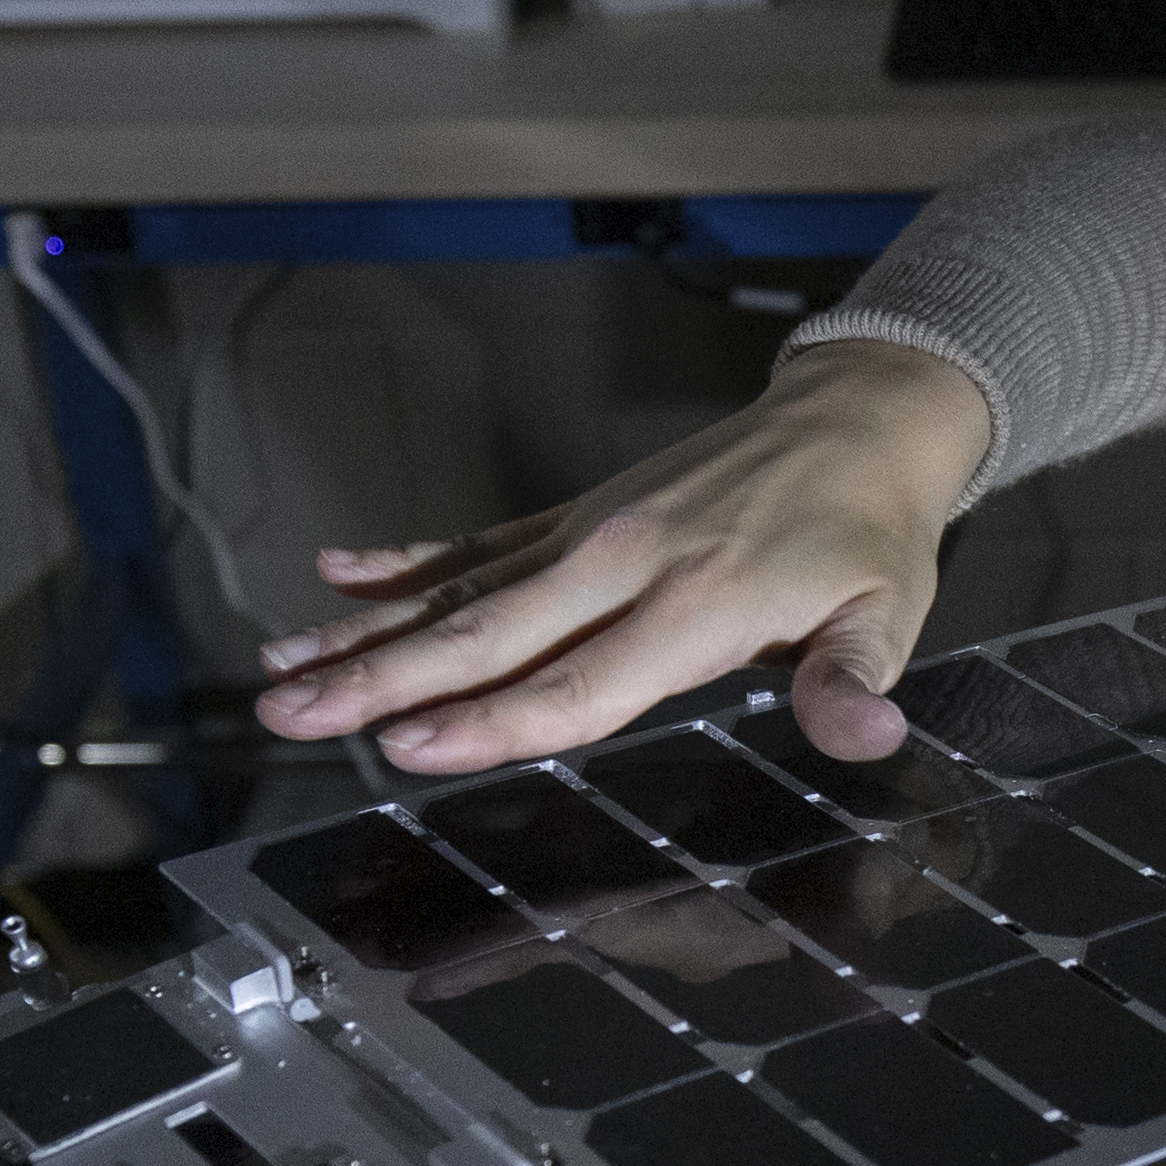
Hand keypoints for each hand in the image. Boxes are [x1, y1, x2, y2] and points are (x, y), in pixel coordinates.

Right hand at [253, 339, 993, 772]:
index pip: (577, 683)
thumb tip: (866, 739)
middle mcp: (623, 565)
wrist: (858, 420)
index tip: (410, 745)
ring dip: (364, 633)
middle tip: (292, 715)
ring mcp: (591, 536)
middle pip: (486, 636)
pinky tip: (334, 576)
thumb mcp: (886, 616)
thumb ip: (853, 684)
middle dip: (381, 681)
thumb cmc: (868, 533)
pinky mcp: (578, 517)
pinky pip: (476, 544)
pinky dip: (403, 563)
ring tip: (280, 671)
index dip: (491, 721)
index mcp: (694, 606)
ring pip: (459, 592)